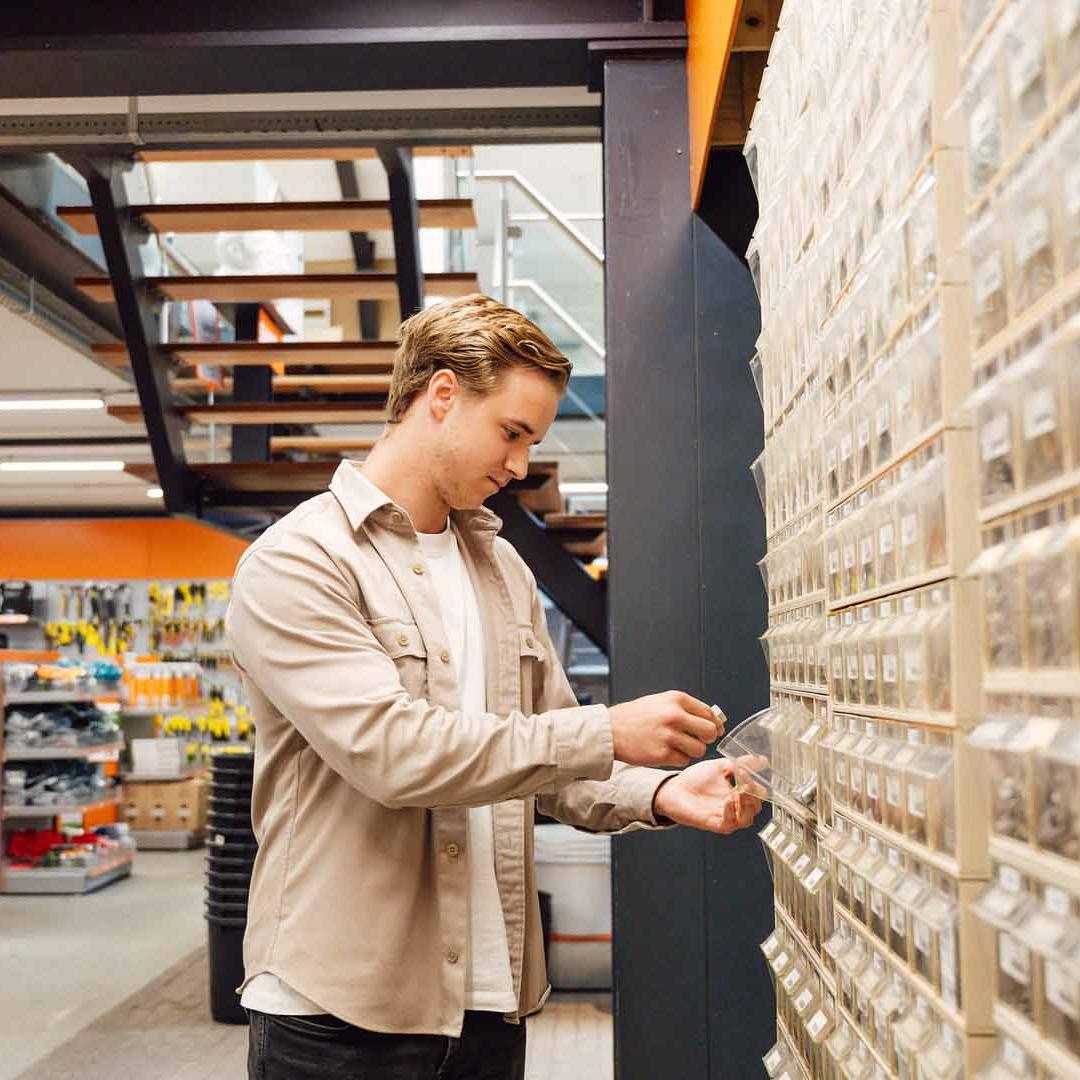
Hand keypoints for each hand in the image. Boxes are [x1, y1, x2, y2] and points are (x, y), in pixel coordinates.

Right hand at [608, 692, 723, 767]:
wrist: (610, 730)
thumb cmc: (636, 716)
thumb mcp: (660, 701)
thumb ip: (685, 708)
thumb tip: (713, 720)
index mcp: (676, 699)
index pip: (709, 713)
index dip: (714, 724)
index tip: (715, 730)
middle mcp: (674, 715)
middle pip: (709, 732)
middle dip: (706, 738)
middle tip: (696, 740)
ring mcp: (668, 735)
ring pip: (699, 749)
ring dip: (691, 750)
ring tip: (676, 746)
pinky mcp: (661, 754)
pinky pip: (684, 760)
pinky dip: (678, 759)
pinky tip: (665, 751)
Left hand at [651, 755, 767, 833]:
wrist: (673, 788)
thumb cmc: (695, 779)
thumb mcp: (720, 766)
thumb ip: (739, 763)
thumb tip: (761, 759)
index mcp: (738, 793)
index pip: (758, 794)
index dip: (756, 784)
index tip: (747, 772)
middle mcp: (734, 807)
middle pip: (755, 808)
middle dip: (754, 796)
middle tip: (746, 785)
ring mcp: (725, 816)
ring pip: (746, 820)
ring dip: (746, 806)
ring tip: (739, 792)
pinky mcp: (714, 823)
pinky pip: (729, 824)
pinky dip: (731, 813)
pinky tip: (727, 800)